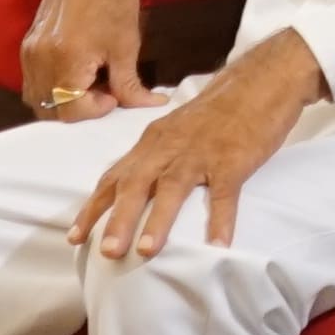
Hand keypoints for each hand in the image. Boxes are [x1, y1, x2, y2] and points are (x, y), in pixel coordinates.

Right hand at [21, 0, 154, 114]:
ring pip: (38, 98)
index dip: (95, 111)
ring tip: (92, 82)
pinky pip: (34, 81)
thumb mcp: (126, 46)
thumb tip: (149, 106)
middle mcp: (39, 58)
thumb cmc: (114, 1)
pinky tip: (79, 72)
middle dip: (79, 109)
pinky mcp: (28, 44)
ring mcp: (29, 51)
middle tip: (104, 92)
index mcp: (64, 59)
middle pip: (50, 109)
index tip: (114, 96)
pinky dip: (54, 87)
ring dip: (64, 101)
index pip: (70, 110)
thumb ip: (130, 85)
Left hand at [73, 29, 323, 257]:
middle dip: (118, 219)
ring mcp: (202, 153)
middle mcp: (170, 147)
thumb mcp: (176, 129)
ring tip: (145, 252)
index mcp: (153, 141)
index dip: (94, 208)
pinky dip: (220, 221)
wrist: (259, 81)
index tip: (75, 237)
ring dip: (157, 220)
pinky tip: (217, 246)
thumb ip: (157, 156)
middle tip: (106, 252)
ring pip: (173, 188)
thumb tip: (137, 191)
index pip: (115, 176)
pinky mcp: (234, 159)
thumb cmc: (218, 110)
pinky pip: (225, 194)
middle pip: (136, 183)